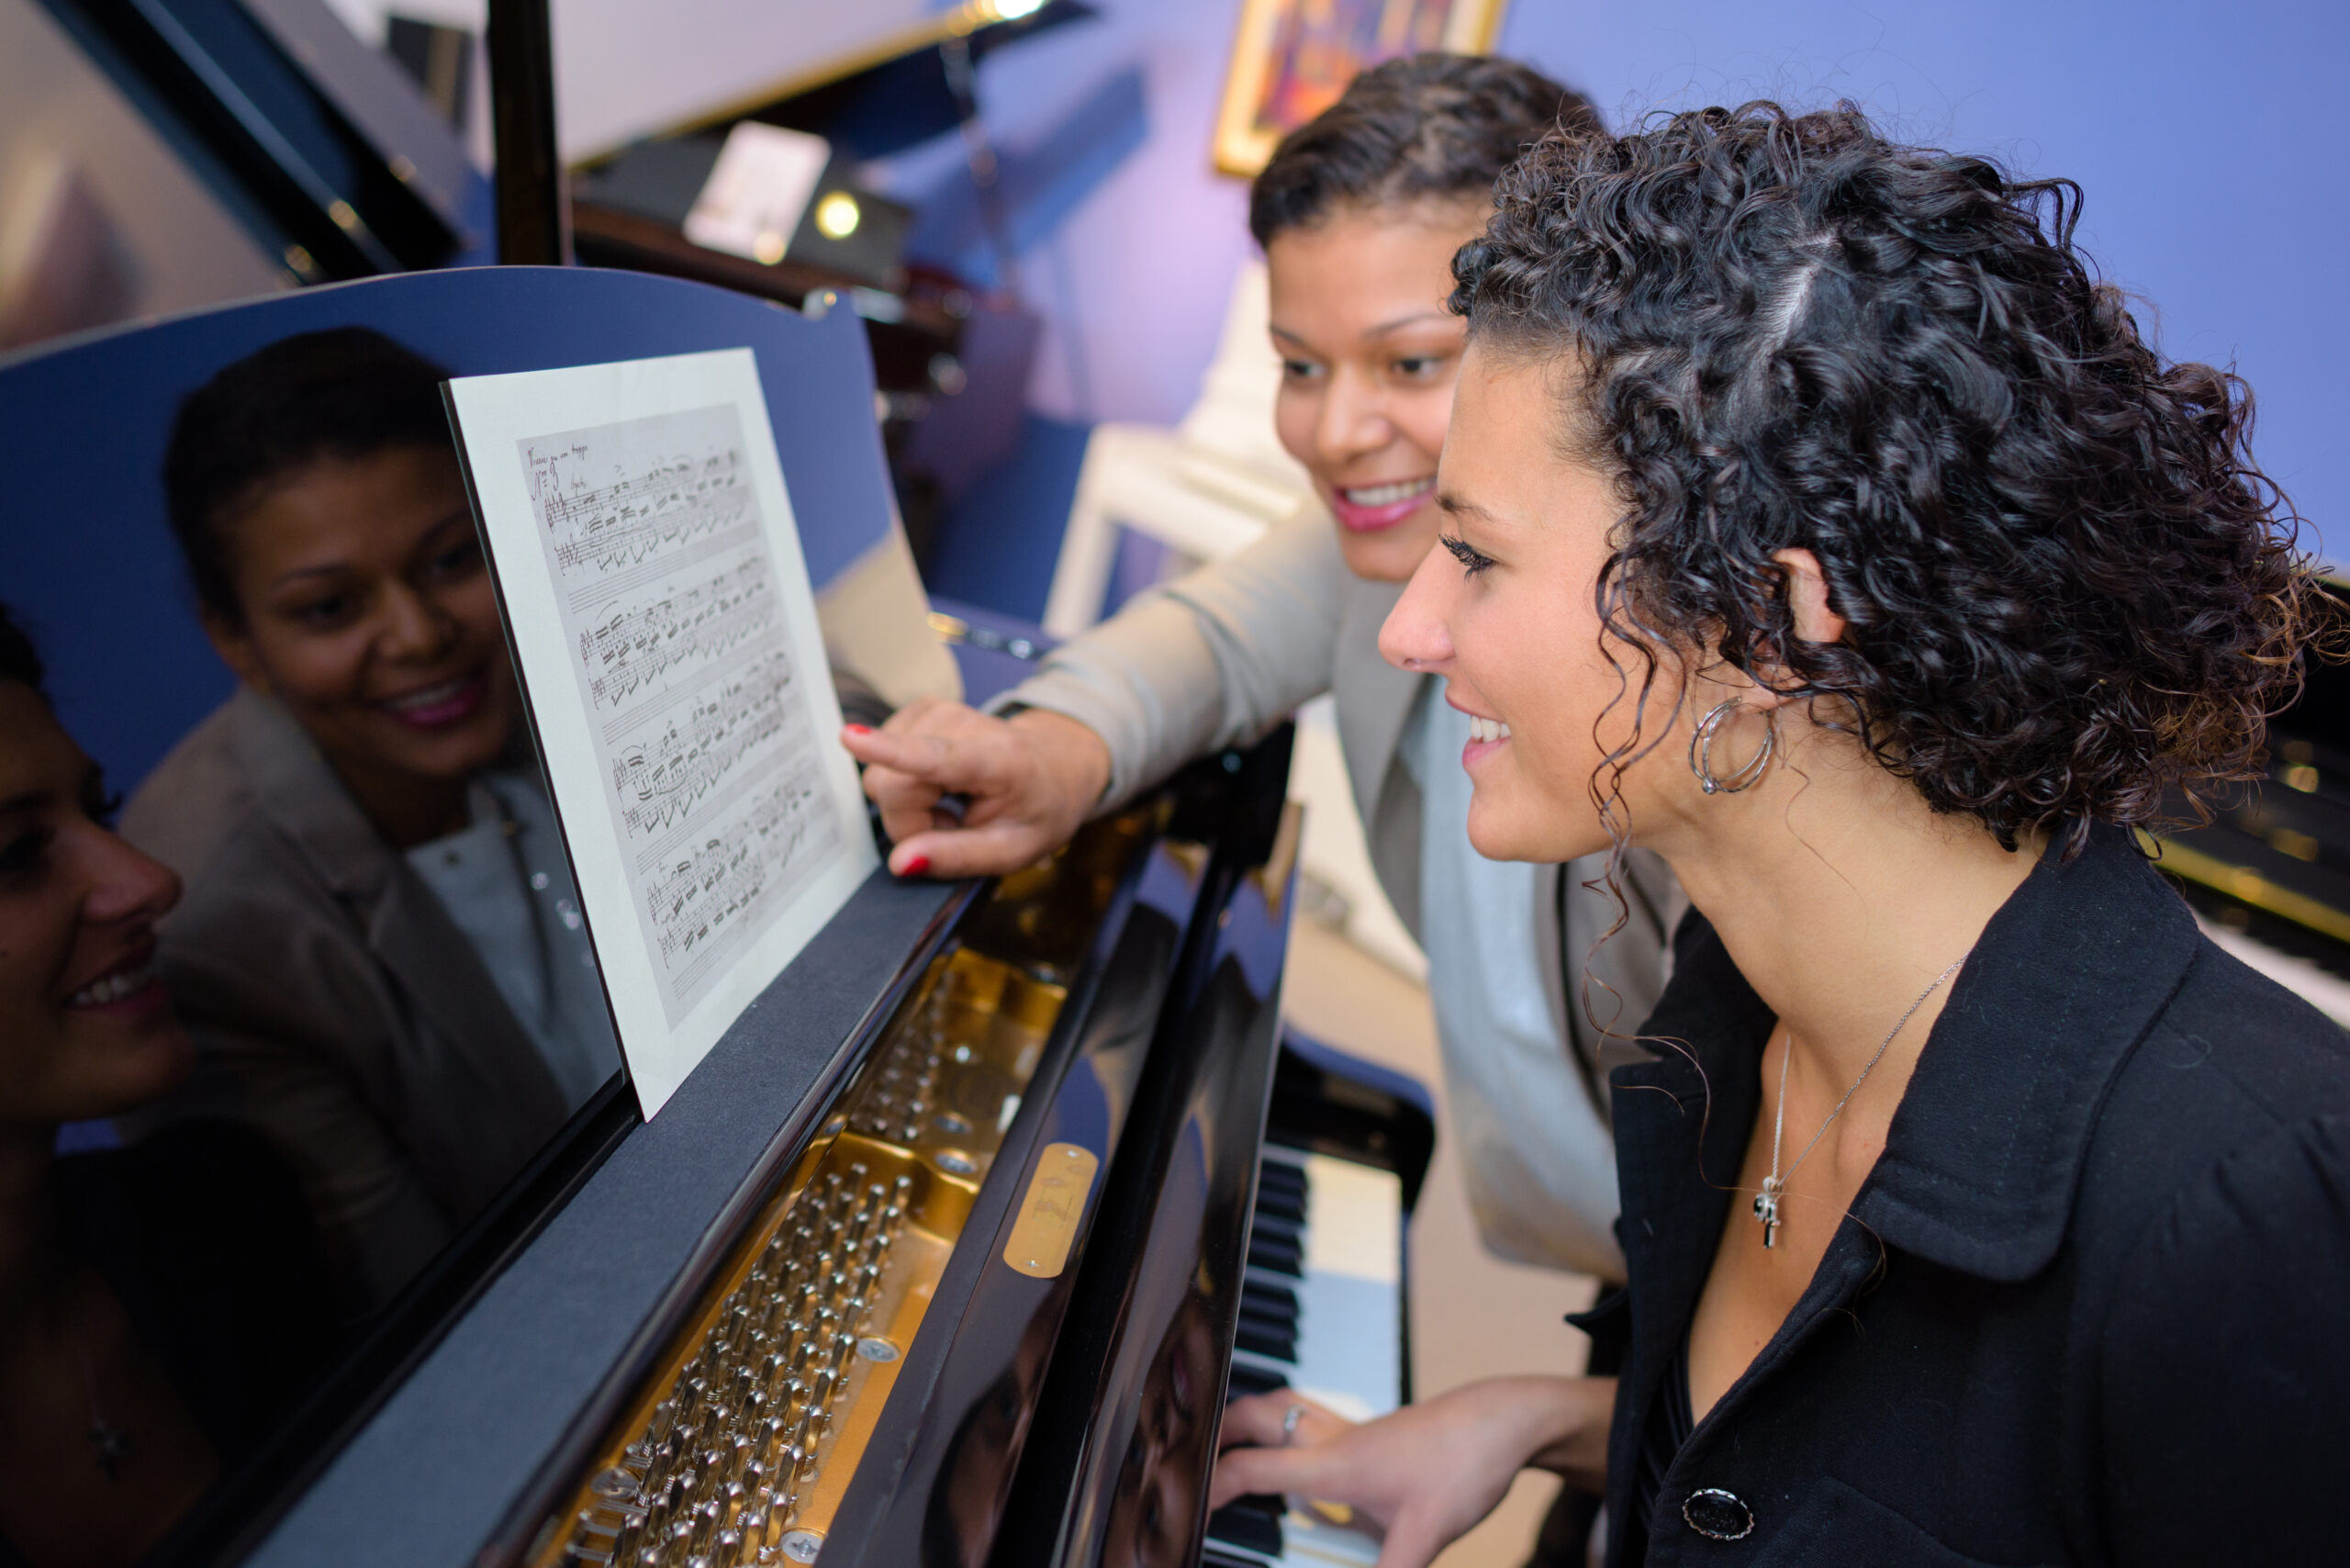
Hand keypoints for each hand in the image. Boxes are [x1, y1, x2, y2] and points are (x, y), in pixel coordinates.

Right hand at [841, 699, 1112, 877]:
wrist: (1057, 766)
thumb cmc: (1037, 809)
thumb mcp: (1012, 851)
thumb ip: (956, 858)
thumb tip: (900, 863)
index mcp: (998, 761)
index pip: (938, 757)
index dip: (890, 751)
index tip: (850, 738)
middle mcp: (965, 724)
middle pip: (892, 785)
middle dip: (908, 820)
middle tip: (948, 826)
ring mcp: (941, 711)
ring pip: (883, 775)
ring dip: (910, 803)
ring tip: (950, 804)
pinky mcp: (922, 709)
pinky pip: (885, 762)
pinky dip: (906, 782)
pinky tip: (938, 785)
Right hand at [1210, 1378, 1613, 1567]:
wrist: (1504, 1422)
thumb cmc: (1465, 1465)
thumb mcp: (1426, 1535)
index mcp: (1333, 1463)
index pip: (1251, 1468)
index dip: (1208, 1490)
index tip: (1183, 1514)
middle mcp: (1334, 1438)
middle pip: (1254, 1415)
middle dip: (1212, 1434)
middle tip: (1188, 1461)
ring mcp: (1353, 1429)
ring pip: (1283, 1406)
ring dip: (1249, 1420)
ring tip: (1228, 1447)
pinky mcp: (1372, 1432)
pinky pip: (1312, 1420)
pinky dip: (1288, 1430)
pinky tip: (1301, 1461)